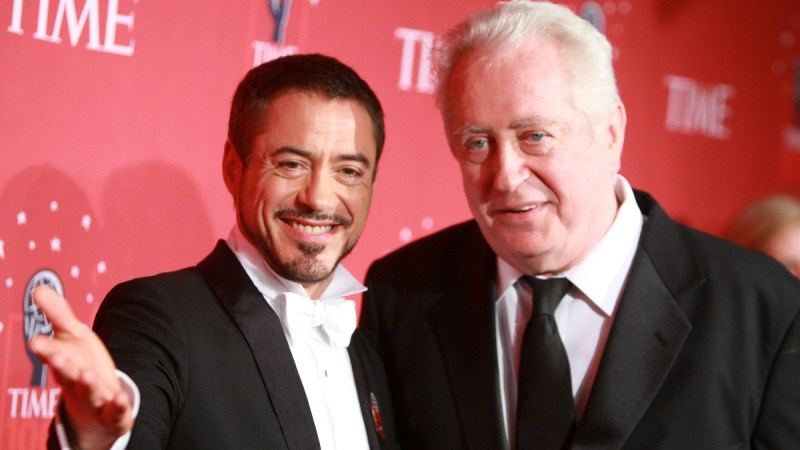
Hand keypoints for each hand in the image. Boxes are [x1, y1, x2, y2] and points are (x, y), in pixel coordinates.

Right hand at [28, 286, 133, 449]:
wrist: (94, 407)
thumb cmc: (81, 363)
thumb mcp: (73, 336)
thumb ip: (58, 314)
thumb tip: (38, 288)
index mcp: (65, 362)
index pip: (53, 354)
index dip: (45, 348)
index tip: (35, 341)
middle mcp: (76, 381)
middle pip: (67, 374)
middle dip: (61, 366)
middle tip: (55, 356)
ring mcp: (94, 397)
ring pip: (88, 391)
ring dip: (86, 384)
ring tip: (86, 374)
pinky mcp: (112, 411)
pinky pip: (115, 410)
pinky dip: (117, 405)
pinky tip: (119, 399)